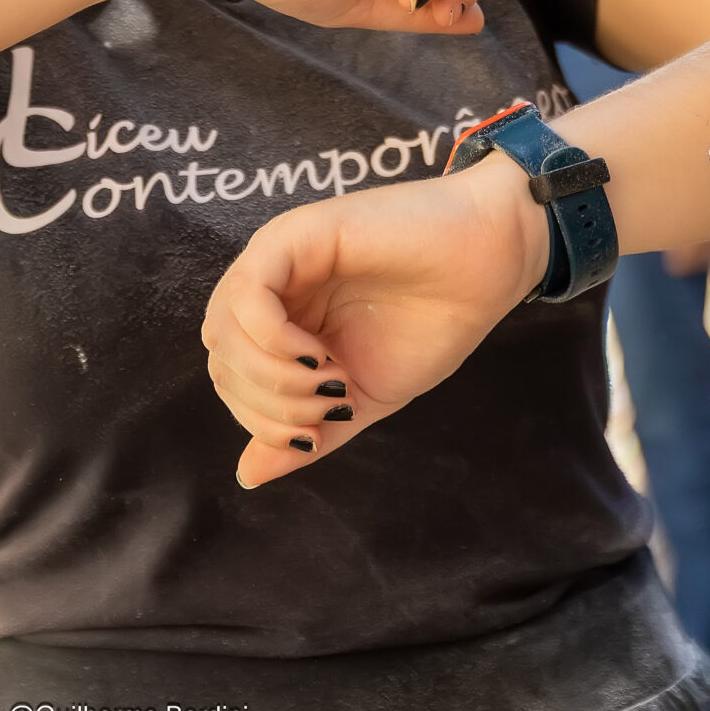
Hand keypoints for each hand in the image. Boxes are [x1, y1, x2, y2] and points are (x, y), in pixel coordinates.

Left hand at [201, 155, 545, 488]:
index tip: (316, 435)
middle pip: (221, 360)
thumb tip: (246, 475)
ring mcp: (277, 259)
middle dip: (267, 407)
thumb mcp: (361, 395)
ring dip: (272, 378)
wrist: (488, 264)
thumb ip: (307, 431)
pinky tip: (317, 355)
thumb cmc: (431, 323)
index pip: (231, 380)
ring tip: (330, 384)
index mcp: (281, 324)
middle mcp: (270, 289)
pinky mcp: (293, 235)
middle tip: (329, 407)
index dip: (261, 423)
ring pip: (222, 330)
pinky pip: (248, 293)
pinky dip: (272, 339)